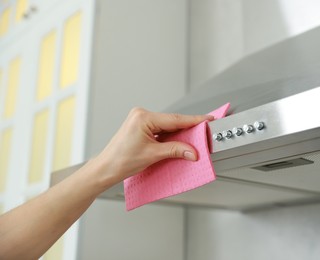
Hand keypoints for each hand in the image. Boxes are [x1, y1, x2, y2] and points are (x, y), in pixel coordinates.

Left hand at [95, 107, 213, 186]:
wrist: (106, 168)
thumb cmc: (121, 160)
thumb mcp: (153, 155)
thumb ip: (175, 150)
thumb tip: (192, 151)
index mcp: (143, 117)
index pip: (175, 119)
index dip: (193, 120)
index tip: (207, 120)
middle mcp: (141, 115)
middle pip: (172, 121)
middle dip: (187, 128)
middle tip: (203, 132)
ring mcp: (140, 120)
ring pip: (167, 126)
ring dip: (179, 133)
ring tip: (193, 139)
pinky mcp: (141, 127)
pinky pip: (160, 129)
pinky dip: (170, 136)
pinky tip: (179, 141)